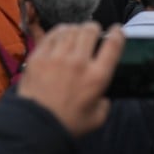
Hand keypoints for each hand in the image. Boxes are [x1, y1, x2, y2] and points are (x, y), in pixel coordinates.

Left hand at [18, 23, 124, 137]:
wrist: (35, 125)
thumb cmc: (67, 124)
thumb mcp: (97, 118)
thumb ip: (104, 104)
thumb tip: (102, 96)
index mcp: (97, 77)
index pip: (113, 45)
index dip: (118, 33)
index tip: (117, 30)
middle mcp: (79, 62)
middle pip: (90, 31)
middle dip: (93, 28)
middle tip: (92, 31)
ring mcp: (57, 57)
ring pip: (70, 30)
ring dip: (75, 29)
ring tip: (75, 33)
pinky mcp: (38, 57)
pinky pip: (50, 36)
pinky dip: (57, 32)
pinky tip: (59, 36)